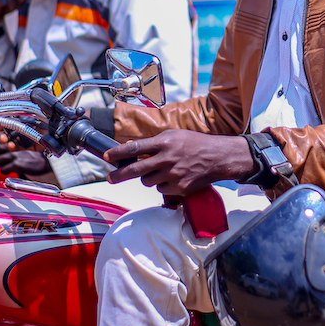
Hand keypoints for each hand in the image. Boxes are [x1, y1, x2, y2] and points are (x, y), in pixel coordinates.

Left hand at [0, 149, 53, 178]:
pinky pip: (3, 169)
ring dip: (1, 165)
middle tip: (3, 161)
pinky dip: (6, 171)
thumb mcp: (22, 152)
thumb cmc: (34, 159)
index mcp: (14, 143)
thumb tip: (2, 156)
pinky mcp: (17, 165)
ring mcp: (14, 157)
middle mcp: (13, 149)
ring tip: (7, 166)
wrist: (45, 162)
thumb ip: (12, 152)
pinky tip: (11, 171)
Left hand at [102, 130, 255, 195]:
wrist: (218, 157)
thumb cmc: (195, 144)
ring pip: (147, 182)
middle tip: (110, 177)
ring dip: (148, 178)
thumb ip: (154, 143)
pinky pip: (161, 190)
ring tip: (160, 171)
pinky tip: (173, 178)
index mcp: (164, 142)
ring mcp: (173, 175)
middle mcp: (166, 159)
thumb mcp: (174, 135)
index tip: (106, 156)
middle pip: (135, 170)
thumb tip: (133, 149)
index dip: (118, 153)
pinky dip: (163, 185)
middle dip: (119, 175)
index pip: (135, 148)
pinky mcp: (179, 187)